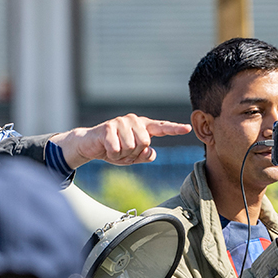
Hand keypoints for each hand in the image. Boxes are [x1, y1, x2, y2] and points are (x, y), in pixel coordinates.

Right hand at [49, 114, 191, 168]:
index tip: (187, 128)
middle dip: (134, 153)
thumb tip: (151, 152)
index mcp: (142, 126)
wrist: (89, 145)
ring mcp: (121, 122)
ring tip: (114, 149)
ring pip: (131, 147)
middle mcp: (133, 121)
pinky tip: (106, 149)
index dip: (174, 129)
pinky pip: (117, 149)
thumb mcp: (132, 157)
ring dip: (122, 154)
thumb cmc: (113, 149)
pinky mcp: (108, 127)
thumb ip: (145, 156)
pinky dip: (112, 155)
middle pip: (146, 142)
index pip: (161, 128)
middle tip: (122, 151)